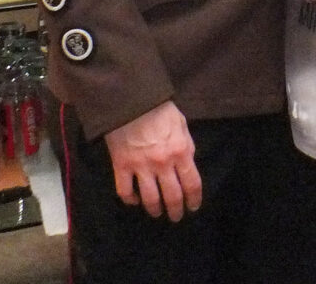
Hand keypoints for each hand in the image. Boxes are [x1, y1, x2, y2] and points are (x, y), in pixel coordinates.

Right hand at [103, 100, 201, 220]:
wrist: (131, 99)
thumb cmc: (160, 109)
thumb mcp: (182, 125)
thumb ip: (186, 146)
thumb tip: (187, 163)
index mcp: (181, 152)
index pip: (192, 184)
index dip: (194, 199)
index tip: (193, 207)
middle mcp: (163, 163)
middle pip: (172, 196)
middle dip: (176, 210)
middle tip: (176, 217)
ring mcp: (141, 167)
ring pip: (150, 199)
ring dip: (155, 210)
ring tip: (157, 213)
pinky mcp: (121, 166)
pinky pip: (125, 191)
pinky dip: (130, 200)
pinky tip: (134, 201)